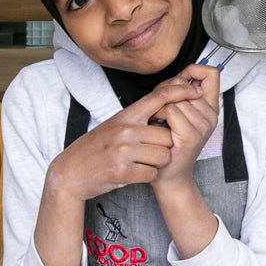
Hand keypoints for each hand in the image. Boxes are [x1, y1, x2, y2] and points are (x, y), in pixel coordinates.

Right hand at [43, 81, 204, 202]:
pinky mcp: (121, 171)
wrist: (71, 171)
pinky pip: (152, 173)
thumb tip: (167, 107)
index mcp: (125, 116)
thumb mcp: (115, 125)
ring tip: (140, 163)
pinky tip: (134, 173)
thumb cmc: (96, 148)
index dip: (180, 91)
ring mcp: (123, 151)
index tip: (194, 89)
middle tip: (149, 152)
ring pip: (163, 156)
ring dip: (156, 163)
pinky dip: (147, 176)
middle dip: (165, 147)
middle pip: (167, 136)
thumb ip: (138, 118)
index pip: (158, 96)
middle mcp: (125, 130)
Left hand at [151, 64, 220, 189]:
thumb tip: (178, 76)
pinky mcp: (191, 136)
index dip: (193, 70)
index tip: (181, 81)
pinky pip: (171, 110)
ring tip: (158, 120)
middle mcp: (210, 116)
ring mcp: (203, 126)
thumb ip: (181, 94)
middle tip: (159, 107)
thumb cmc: (170, 145)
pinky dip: (159, 115)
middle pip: (184, 84)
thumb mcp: (179, 115)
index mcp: (210, 108)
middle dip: (165, 91)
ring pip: (175, 98)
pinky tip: (158, 126)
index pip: (211, 73)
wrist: (169, 176)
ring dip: (159, 106)